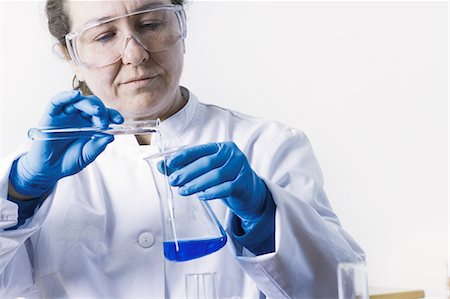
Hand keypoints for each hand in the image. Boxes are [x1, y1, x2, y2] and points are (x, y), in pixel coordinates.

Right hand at [9, 90, 123, 197]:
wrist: (49, 170)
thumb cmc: (69, 161)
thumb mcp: (87, 155)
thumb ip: (98, 146)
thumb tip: (111, 136)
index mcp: (91, 124)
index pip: (104, 114)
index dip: (113, 115)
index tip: (119, 120)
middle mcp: (79, 117)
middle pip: (93, 105)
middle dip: (102, 111)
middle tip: (104, 122)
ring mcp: (65, 114)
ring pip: (78, 101)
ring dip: (89, 104)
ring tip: (96, 112)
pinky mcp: (51, 115)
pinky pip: (57, 101)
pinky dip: (66, 96)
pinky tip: (75, 95)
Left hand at [158, 142, 267, 220]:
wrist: (249, 191)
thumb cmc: (225, 177)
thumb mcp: (207, 169)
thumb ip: (186, 166)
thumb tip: (162, 166)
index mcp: (221, 147)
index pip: (200, 150)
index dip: (184, 156)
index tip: (169, 163)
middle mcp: (232, 154)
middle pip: (207, 163)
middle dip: (187, 172)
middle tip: (173, 181)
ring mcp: (240, 168)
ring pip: (216, 176)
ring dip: (197, 184)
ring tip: (183, 191)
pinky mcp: (244, 183)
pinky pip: (226, 188)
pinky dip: (212, 192)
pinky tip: (202, 196)